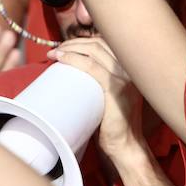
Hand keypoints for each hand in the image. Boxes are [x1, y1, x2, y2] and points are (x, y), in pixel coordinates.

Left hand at [48, 37, 143, 157]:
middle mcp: (131, 68)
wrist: (125, 144)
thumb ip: (100, 81)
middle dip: (74, 43)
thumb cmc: (112, 123)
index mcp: (131, 68)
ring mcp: (124, 77)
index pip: (106, 43)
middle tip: (56, 50)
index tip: (65, 47)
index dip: (83, 41)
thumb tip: (73, 72)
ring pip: (94, 51)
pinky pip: (92, 66)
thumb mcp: (110, 96)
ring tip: (54, 54)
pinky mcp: (116, 88)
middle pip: (99, 44)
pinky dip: (74, 59)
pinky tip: (61, 58)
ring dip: (70, 48)